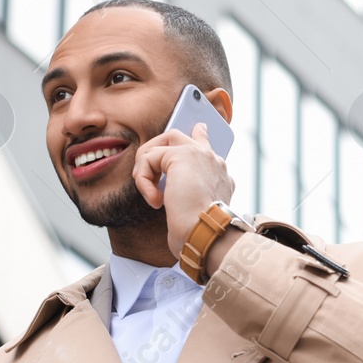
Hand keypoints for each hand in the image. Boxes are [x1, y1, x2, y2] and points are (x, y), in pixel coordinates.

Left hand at [132, 121, 234, 261]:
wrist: (207, 233)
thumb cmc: (200, 232)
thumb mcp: (195, 211)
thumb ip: (186, 195)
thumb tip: (164, 197)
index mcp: (220, 175)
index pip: (209, 146)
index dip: (200, 136)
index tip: (200, 128)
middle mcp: (213, 160)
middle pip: (178, 137)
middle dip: (154, 150)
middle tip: (142, 173)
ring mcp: (200, 154)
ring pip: (160, 145)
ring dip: (145, 167)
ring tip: (148, 192)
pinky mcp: (182, 155)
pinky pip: (150, 159)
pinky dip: (144, 180)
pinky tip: (153, 200)